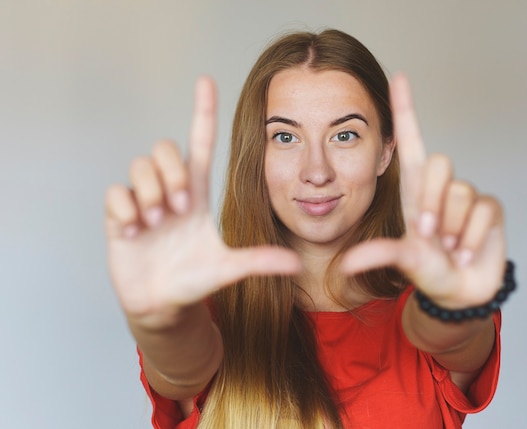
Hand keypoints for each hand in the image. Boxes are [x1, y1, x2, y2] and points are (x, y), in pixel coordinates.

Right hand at [104, 77, 300, 325]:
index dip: (203, 112)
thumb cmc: (196, 281)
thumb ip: (259, 261)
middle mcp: (170, 191)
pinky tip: (135, 232)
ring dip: (152, 193)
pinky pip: (115, 193)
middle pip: (164, 147)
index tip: (206, 80)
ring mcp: (143, 202)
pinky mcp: (118, 217)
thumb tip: (298, 264)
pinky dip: (126, 210)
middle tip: (179, 209)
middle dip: (172, 173)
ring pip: (139, 165)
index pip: (201, 143)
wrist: (163, 305)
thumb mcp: (229, 268)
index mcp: (198, 194)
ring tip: (157, 224)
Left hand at [342, 74, 505, 308]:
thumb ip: (377, 255)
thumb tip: (346, 265)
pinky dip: (471, 239)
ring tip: (448, 248)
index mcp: (414, 189)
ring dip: (452, 228)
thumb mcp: (400, 259)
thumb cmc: (426, 269)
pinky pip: (483, 211)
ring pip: (462, 192)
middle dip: (433, 203)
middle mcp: (441, 187)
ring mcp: (467, 197)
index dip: (406, 110)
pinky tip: (465, 253)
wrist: (457, 292)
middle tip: (429, 235)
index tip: (398, 77)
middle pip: (440, 162)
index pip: (410, 141)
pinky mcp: (490, 208)